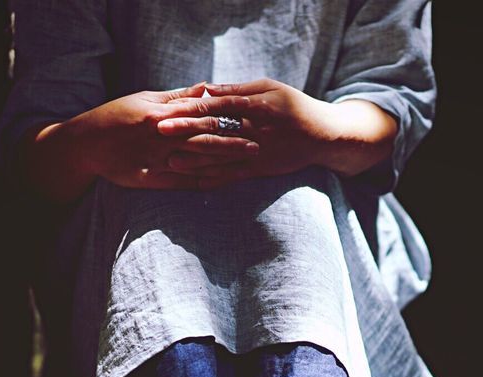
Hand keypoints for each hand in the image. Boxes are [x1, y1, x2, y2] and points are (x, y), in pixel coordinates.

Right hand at [24, 82, 257, 198]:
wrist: (85, 144)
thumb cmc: (115, 116)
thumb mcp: (144, 99)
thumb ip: (177, 97)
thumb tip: (206, 88)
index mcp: (161, 113)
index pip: (200, 112)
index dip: (226, 115)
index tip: (248, 117)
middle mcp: (160, 135)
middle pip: (203, 139)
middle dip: (232, 142)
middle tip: (257, 145)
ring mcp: (155, 159)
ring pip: (196, 162)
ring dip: (223, 164)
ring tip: (247, 165)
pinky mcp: (149, 179)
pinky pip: (181, 182)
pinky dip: (202, 182)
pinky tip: (221, 183)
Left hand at [154, 78, 397, 188]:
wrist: (324, 136)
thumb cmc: (295, 106)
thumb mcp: (271, 88)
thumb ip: (238, 90)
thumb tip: (207, 89)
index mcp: (257, 106)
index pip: (218, 106)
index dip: (191, 107)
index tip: (169, 107)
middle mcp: (255, 131)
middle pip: (214, 130)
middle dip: (184, 131)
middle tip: (158, 130)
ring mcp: (257, 153)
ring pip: (220, 157)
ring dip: (193, 159)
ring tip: (168, 161)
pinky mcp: (259, 170)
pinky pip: (232, 176)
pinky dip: (213, 179)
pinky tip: (193, 181)